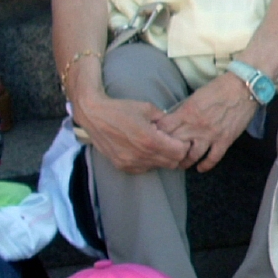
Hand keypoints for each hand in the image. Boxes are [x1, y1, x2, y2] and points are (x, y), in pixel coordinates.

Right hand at [75, 92, 190, 173]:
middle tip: (171, 142)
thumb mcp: (148, 109)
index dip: (183, 146)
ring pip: (158, 167)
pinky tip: (144, 149)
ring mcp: (130, 162)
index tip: (181, 138)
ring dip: (162, 158)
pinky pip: (143, 169)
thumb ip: (165, 120)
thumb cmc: (122, 109)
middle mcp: (140, 155)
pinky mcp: (121, 166)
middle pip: (171, 163)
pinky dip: (149, 161)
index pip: (179, 153)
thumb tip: (176, 127)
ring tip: (157, 144)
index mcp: (149, 140)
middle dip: (175, 153)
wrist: (94, 115)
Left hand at [155, 73, 258, 171]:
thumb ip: (184, 109)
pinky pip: (212, 158)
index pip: (164, 129)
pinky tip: (200, 168)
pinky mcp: (225, 140)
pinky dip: (205, 165)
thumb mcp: (196, 95)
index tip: (156, 139)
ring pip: (191, 156)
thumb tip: (173, 120)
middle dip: (167, 151)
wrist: (245, 87)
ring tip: (181, 164)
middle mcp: (196, 126)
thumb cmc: (220, 87)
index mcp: (187, 112)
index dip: (157, 135)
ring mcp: (210, 134)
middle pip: (174, 144)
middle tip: (165, 156)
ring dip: (184, 162)